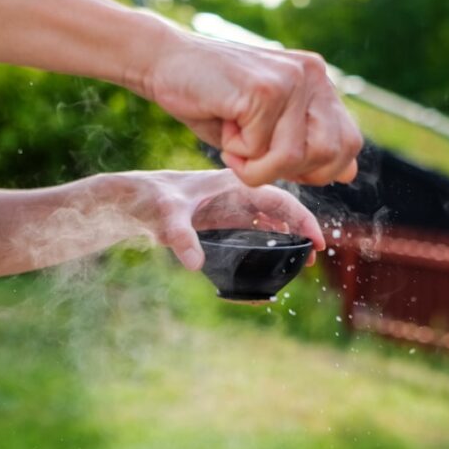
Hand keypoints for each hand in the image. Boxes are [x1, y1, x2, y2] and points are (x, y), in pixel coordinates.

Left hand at [117, 168, 325, 269]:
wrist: (132, 198)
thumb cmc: (150, 200)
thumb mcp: (166, 218)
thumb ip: (181, 238)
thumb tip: (194, 265)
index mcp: (233, 184)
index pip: (279, 198)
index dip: (302, 219)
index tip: (316, 242)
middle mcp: (237, 192)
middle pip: (281, 208)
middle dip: (301, 230)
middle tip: (314, 258)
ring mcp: (232, 204)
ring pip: (272, 217)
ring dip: (290, 235)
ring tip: (303, 260)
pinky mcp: (225, 216)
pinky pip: (258, 224)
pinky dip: (274, 237)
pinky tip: (280, 254)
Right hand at [138, 20, 362, 188]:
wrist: (165, 62)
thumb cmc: (214, 102)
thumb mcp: (268, 132)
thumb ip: (308, 149)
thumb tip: (349, 174)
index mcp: (319, 82)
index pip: (349, 144)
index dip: (318, 169)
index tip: (279, 161)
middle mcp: (313, 74)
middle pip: (329, 155)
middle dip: (288, 170)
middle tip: (252, 153)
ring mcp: (292, 78)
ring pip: (294, 158)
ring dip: (256, 166)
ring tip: (234, 138)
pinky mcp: (266, 88)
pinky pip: (261, 151)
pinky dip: (236, 154)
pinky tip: (223, 121)